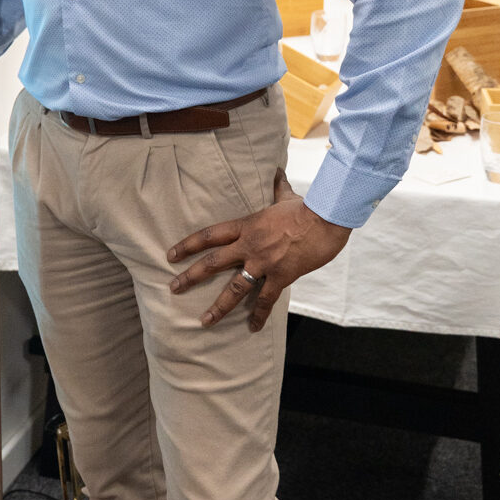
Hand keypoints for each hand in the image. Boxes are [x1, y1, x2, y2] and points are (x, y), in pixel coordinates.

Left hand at [166, 167, 350, 330]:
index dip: (188, 245)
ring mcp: (264, 262)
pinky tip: (252, 328)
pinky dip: (259, 315)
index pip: (210, 235)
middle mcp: (249, 245)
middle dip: (191, 276)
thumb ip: (277, 187)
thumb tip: (275, 172)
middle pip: (213, 263)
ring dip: (219, 306)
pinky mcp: (281, 276)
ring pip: (235, 288)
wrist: (327, 219)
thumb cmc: (308, 207)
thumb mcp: (287, 195)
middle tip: (174, 288)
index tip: (171, 255)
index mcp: (247, 225)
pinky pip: (266, 300)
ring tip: (204, 320)